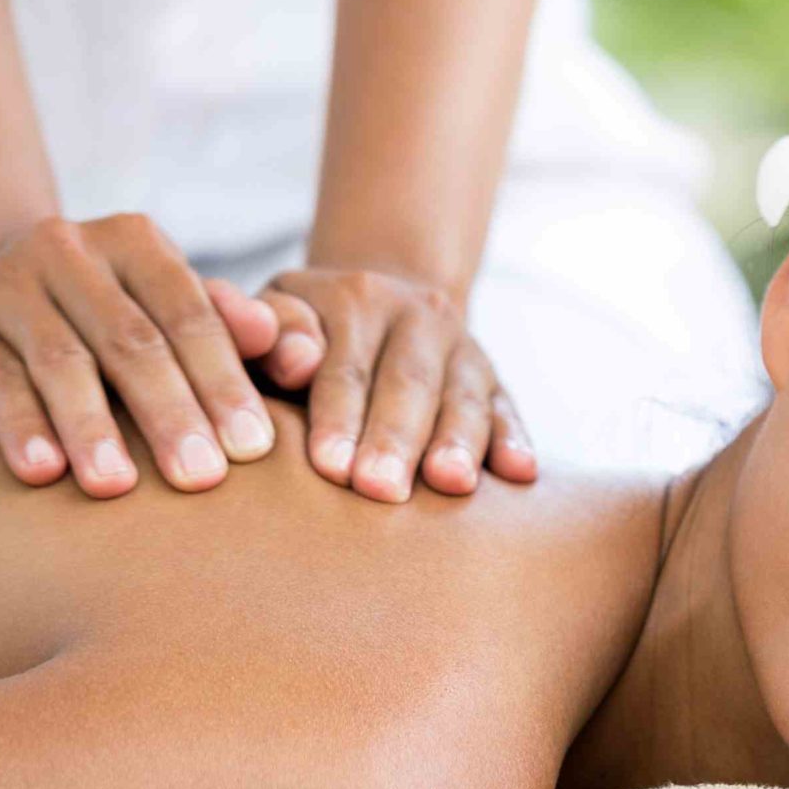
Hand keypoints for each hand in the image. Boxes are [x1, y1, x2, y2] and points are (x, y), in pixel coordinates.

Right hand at [0, 214, 282, 495]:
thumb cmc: (101, 314)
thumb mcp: (161, 305)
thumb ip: (224, 323)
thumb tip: (283, 340)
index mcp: (133, 241)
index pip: (189, 315)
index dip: (224, 381)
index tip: (255, 450)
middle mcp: (66, 250)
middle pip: (131, 341)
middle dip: (170, 413)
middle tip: (203, 480)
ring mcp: (3, 285)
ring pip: (60, 362)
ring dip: (92, 428)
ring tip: (119, 489)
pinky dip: (21, 427)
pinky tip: (44, 473)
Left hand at [257, 264, 535, 500]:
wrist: (379, 303)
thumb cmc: (304, 333)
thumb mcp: (276, 314)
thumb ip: (269, 332)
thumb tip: (294, 360)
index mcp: (356, 298)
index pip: (345, 365)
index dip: (338, 416)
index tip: (329, 467)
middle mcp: (417, 314)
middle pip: (409, 382)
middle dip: (396, 439)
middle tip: (382, 490)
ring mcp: (462, 347)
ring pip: (463, 396)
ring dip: (458, 442)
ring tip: (450, 485)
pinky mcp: (493, 379)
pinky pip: (507, 409)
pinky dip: (514, 440)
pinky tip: (519, 473)